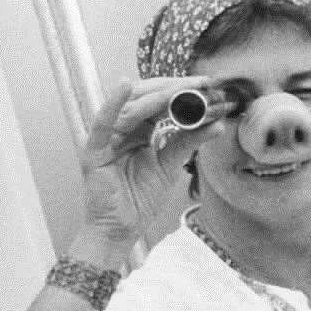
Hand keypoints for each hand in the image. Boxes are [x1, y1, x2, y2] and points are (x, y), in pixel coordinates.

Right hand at [80, 78, 228, 240]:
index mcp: (138, 130)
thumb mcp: (170, 165)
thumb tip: (216, 125)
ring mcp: (107, 138)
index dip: (181, 91)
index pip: (159, 103)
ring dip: (156, 95)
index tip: (206, 84)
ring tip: (180, 87)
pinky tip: (124, 86)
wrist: (121, 227)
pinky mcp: (94, 150)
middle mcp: (122, 130)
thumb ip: (188, 143)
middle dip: (173, 88)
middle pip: (145, 99)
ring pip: (131, 108)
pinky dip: (113, 104)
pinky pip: (103, 123)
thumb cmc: (140, 197)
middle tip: (199, 83)